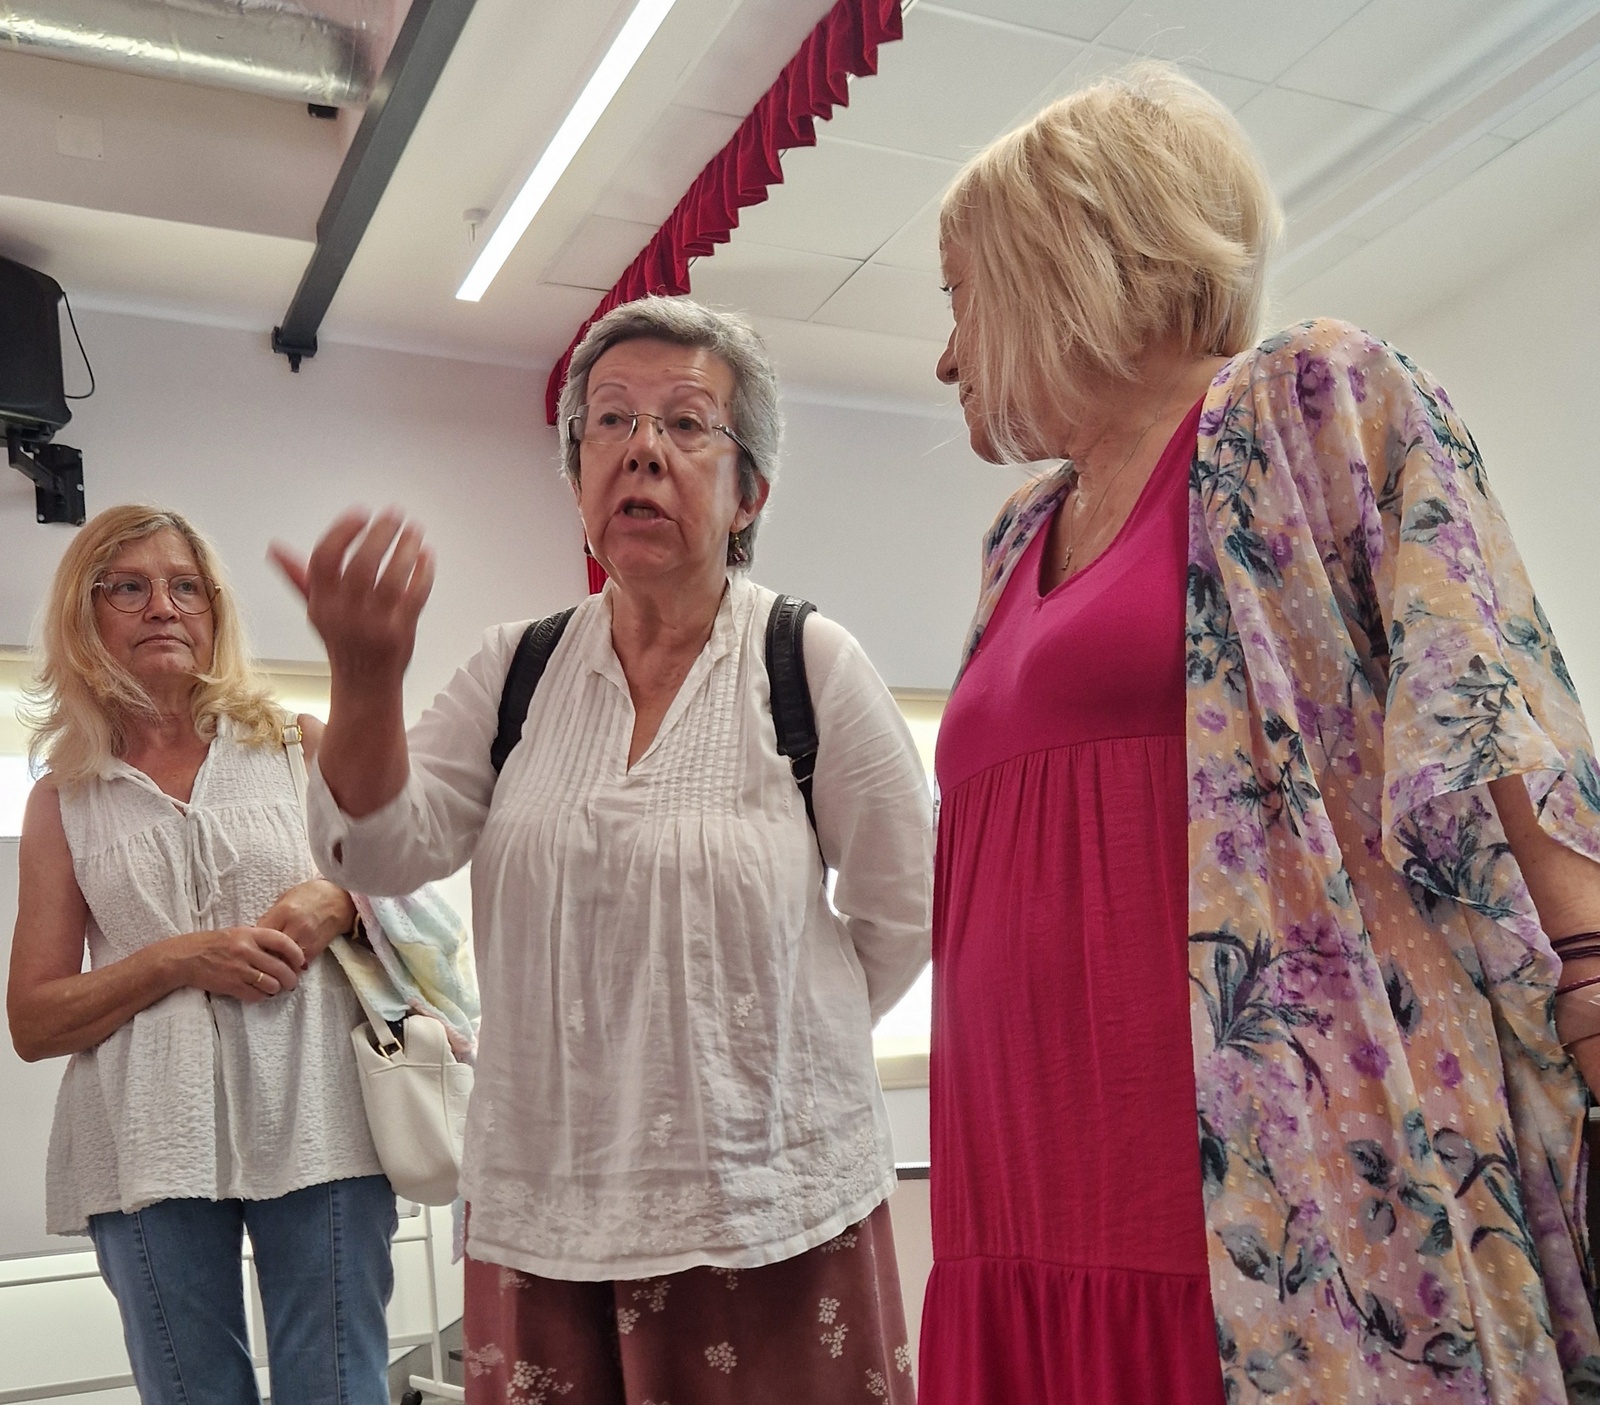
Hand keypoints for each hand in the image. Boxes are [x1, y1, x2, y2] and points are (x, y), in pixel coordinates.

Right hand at [168, 926, 307, 1001]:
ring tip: (276, 988)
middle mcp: (246, 951)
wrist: (185, 957)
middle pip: (280, 967)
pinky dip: (262, 996)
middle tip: (293, 982)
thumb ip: (259, 940)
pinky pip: (255, 995)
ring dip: (277, 989)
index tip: (301, 961)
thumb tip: (284, 951)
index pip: (283, 942)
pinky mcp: (231, 985)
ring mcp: (239, 969)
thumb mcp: (237, 933)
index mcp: (250, 934)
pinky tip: (261, 994)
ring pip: (271, 984)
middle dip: (291, 978)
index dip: (296, 953)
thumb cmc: (213, 944)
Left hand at [257, 879, 355, 964]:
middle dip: (262, 956)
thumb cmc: (311, 894)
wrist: (340, 898)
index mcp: (284, 911)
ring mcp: (306, 939)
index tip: (250, 945)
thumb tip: (256, 932)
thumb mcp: (286, 897)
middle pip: (270, 950)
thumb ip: (272, 915)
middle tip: (257, 960)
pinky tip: (287, 966)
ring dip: (276, 964)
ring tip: (271, 967)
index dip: (253, 941)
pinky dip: (291, 966)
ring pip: (283, 960)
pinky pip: (298, 964)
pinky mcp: (316, 949)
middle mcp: (294, 927)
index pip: (260, 933)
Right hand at [269, 509, 434, 687]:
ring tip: (414, 531)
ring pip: (392, 580)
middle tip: (394, 515)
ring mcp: (373, 625)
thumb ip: (300, 578)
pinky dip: (423, 573)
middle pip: (362, 565)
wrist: (364, 685)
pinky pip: (415, 597)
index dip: (341, 532)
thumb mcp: (317, 609)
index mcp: (320, 603)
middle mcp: (344, 614)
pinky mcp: (400, 633)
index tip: (360, 513)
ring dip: (405, 550)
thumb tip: (275, 548)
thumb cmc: (342, 640)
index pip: (323, 560)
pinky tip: (426, 555)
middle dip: (380, 534)